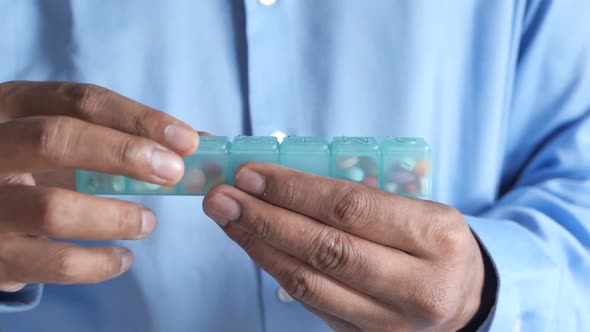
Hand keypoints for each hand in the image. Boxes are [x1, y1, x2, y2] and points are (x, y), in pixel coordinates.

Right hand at [0, 81, 198, 291]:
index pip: (79, 100)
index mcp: (12, 107)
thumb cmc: (35, 168)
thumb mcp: (66, 141)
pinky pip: (54, 264)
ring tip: (148, 222)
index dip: (138, 118)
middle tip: (172, 173)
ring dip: (116, 217)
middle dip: (124, 154)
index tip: (187, 140)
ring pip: (54, 208)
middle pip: (55, 139)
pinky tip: (123, 258)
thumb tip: (199, 143)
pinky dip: (100, 264)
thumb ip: (125, 137)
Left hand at [203, 163, 483, 330]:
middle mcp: (418, 285)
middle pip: (324, 248)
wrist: (463, 300)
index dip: (294, 191)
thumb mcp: (419, 208)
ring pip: (309, 282)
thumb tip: (284, 181)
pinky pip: (311, 303)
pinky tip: (256, 246)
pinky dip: (277, 271)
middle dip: (265, 219)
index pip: (350, 209)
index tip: (251, 174)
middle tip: (223, 197)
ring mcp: (392, 323)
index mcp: (437, 236)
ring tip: (229, 219)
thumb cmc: (434, 244)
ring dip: (260, 247)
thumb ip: (361, 198)